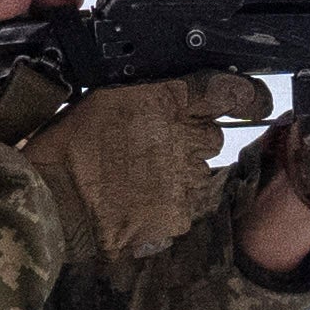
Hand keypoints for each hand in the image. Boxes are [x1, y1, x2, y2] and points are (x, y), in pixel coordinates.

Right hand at [15, 71, 248, 265]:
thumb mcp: (106, 97)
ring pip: (199, 175)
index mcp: (170, 101)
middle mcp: (187, 139)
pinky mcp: (180, 216)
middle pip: (212, 138)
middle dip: (191, 142)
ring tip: (136, 180)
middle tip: (151, 148)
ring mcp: (186, 182)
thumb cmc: (70, 145)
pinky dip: (167, 206)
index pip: (231, 92)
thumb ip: (151, 95)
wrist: (54, 201)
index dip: (248, 96)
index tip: (254, 102)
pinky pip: (185, 208)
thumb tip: (177, 95)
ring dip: (178, 176)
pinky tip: (136, 203)